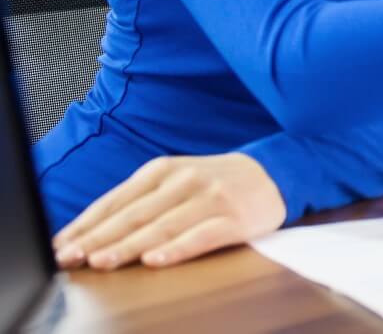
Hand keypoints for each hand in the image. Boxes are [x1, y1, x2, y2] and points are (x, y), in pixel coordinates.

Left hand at [53, 153, 286, 270]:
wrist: (273, 173)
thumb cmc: (212, 184)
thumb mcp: (173, 181)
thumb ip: (137, 201)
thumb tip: (88, 233)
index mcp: (163, 170)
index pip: (116, 200)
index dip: (85, 224)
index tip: (58, 246)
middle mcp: (185, 181)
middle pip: (135, 214)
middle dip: (98, 238)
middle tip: (70, 258)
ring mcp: (211, 199)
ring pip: (164, 226)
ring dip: (130, 246)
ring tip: (102, 261)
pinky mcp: (236, 219)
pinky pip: (202, 236)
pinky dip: (177, 249)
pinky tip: (155, 260)